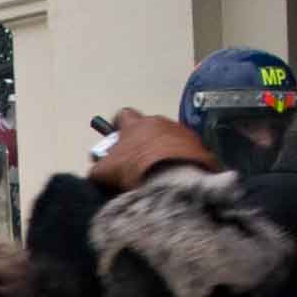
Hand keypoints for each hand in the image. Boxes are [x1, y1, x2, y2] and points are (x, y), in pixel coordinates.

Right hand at [86, 108, 215, 192]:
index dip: (118, 126)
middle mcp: (160, 122)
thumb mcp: (104, 172)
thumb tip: (96, 171)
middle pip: (148, 127)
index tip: (116, 138)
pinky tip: (174, 176)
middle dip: (141, 141)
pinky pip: (187, 151)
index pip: (123, 115)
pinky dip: (180, 160)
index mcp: (135, 124)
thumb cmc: (135, 170)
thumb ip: (98, 167)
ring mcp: (182, 132)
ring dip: (162, 150)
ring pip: (168, 138)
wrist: (172, 181)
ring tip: (157, 172)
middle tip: (135, 162)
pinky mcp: (199, 146)